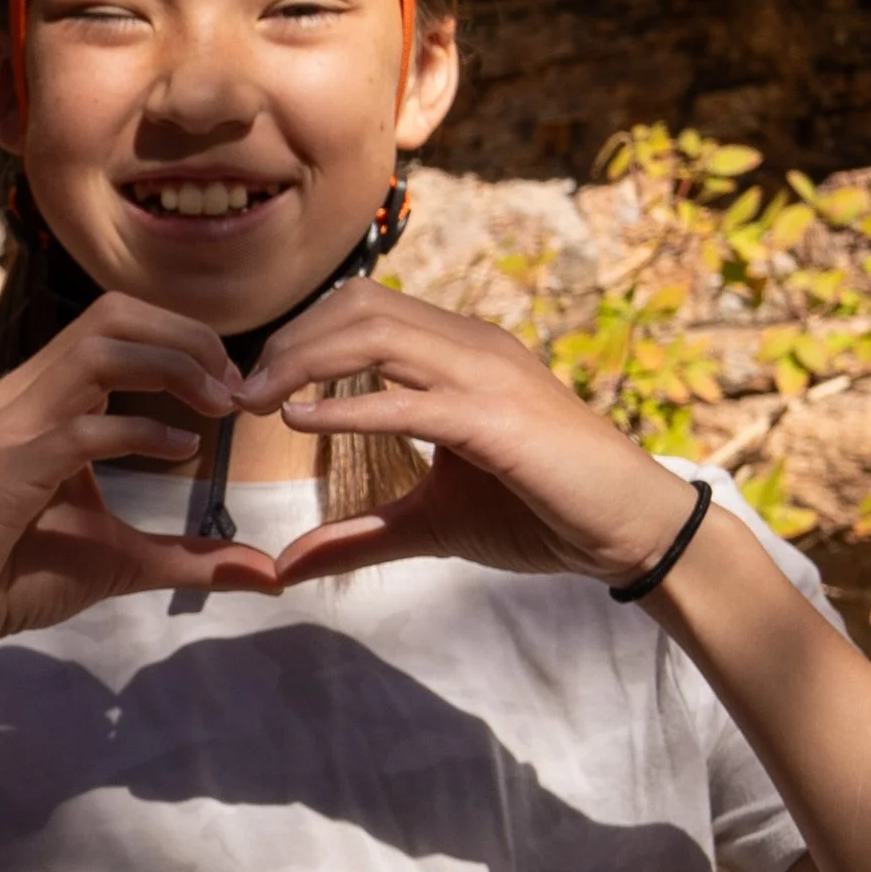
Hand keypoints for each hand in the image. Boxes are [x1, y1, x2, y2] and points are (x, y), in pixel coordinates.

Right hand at [0, 297, 269, 683]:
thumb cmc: (18, 575)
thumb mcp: (123, 560)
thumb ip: (191, 558)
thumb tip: (268, 574)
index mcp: (49, 398)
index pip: (120, 324)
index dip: (185, 339)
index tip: (232, 387)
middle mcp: (29, 395)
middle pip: (113, 315)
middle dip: (185, 337)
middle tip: (233, 387)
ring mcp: (15, 426)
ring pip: (98, 352)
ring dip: (171, 368)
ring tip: (217, 406)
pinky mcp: (11, 468)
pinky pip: (83, 429)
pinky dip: (141, 432)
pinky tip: (183, 452)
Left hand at [237, 283, 698, 587]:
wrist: (632, 530)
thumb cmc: (543, 512)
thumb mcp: (432, 524)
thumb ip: (359, 536)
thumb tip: (287, 565)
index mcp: (459, 353)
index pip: (362, 310)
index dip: (298, 337)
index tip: (251, 386)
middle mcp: (471, 346)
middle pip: (359, 306)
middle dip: (289, 341)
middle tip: (239, 392)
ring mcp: (487, 375)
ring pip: (377, 333)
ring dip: (304, 361)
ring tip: (256, 400)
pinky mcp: (498, 419)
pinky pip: (409, 399)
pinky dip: (347, 405)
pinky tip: (300, 421)